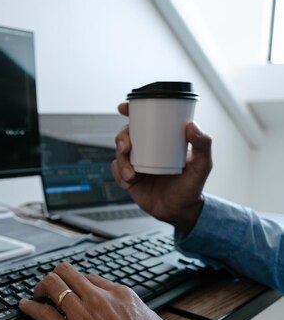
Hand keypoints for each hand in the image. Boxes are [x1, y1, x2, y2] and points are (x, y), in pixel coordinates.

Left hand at [19, 264, 184, 319]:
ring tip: (36, 293)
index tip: (76, 289)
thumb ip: (155, 319)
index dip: (81, 283)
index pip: (93, 279)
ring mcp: (82, 316)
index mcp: (123, 297)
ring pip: (52, 285)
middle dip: (58, 277)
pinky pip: (41, 313)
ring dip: (41, 287)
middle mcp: (99, 300)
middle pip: (69, 274)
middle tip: (51, 285)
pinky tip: (25, 306)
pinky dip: (30, 307)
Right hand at [111, 102, 211, 233]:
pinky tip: (129, 181)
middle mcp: (146, 150)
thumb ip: (203, 145)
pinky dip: (119, 174)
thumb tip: (191, 125)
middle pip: (126, 136)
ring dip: (121, 161)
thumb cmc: (191, 187)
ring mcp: (136, 164)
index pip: (144, 122)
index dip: (131, 112)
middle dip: (121, 138)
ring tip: (131, 174)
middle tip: (127, 147)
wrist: (179, 212)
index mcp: (161, 141)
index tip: (124, 107)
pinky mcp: (128, 178)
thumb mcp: (202, 166)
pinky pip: (116, 171)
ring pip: (119, 154)